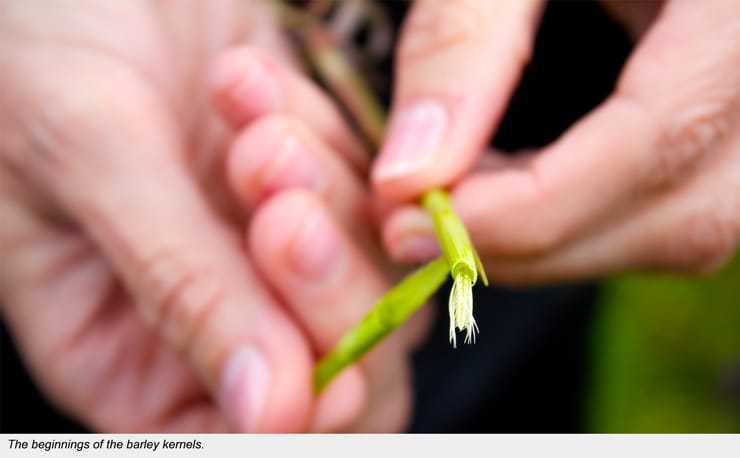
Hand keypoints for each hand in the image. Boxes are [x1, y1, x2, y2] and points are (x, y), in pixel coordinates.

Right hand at [0, 1, 415, 431]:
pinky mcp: (313, 179)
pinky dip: (331, 140)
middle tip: (278, 200)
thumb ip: (178, 286)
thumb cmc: (31, 47)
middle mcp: (209, 311)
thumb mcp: (86, 160)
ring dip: (324, 197)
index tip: (327, 367)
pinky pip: (369, 191)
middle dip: (320, 289)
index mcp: (125, 352)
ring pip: (364, 274)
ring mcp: (267, 245)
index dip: (299, 414)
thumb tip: (266, 410)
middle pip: (327, 363)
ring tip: (253, 125)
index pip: (242, 432)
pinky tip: (254, 85)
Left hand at [377, 1, 739, 281]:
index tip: (416, 217)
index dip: (537, 205)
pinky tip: (508, 188)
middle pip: (684, 211)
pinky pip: (674, 206)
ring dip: (554, 240)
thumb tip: (407, 176)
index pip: (665, 135)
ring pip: (685, 227)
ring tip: (454, 202)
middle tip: (412, 225)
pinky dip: (582, 221)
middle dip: (534, 241)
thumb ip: (462, 43)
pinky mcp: (735, 133)